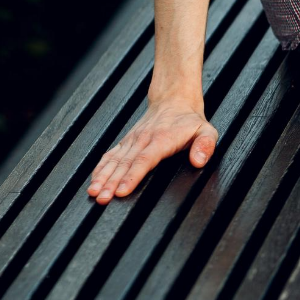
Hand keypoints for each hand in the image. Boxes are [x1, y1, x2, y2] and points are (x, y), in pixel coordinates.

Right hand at [87, 100, 216, 204]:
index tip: (121, 191)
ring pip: (114, 160)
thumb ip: (205, 145)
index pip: (144, 160)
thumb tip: (198, 161)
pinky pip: (110, 155)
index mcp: (162, 139)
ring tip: (92, 192)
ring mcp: (132, 141)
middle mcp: (143, 140)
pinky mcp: (126, 142)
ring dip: (102, 177)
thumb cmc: (190, 121)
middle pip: (124, 164)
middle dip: (111, 182)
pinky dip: (100, 168)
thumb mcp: (206, 131)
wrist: (174, 101)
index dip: (132, 176)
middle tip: (101, 198)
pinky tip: (93, 180)